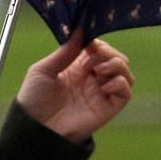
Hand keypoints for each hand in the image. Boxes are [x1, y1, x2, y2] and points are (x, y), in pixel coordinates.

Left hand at [16, 31, 132, 142]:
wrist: (35, 128)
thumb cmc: (34, 100)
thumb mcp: (43, 70)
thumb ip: (64, 52)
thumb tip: (80, 30)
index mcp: (76, 68)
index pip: (98, 48)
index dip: (97, 42)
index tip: (88, 42)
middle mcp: (92, 79)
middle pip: (115, 57)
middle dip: (107, 52)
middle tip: (91, 57)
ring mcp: (101, 93)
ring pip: (125, 72)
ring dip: (115, 64)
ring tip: (97, 71)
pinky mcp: (108, 107)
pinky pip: (126, 92)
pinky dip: (120, 83)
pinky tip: (102, 86)